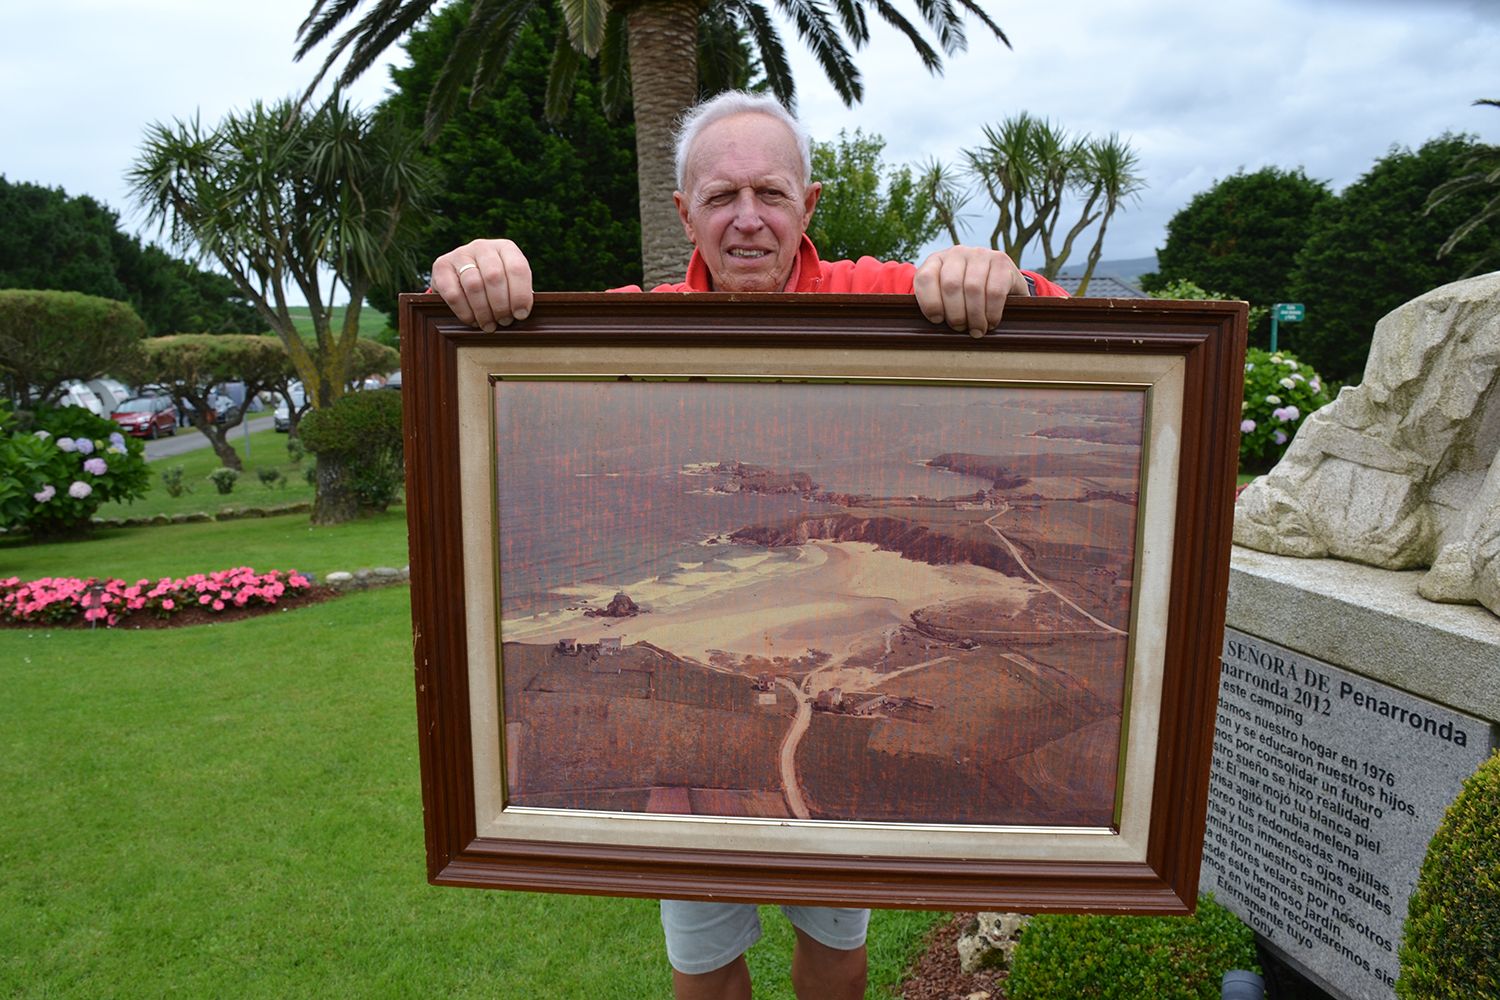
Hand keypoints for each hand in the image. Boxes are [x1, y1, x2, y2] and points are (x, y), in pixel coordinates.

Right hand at [430, 239, 534, 330]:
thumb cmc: (494, 288)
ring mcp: (460, 254)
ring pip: (474, 285)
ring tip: (489, 325)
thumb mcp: (510, 284)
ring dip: (483, 311)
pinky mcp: (441, 266)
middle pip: (494, 277)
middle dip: (501, 305)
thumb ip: (518, 294)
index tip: (520, 315)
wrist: (461, 280)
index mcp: (505, 248)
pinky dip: (465, 312)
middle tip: (504, 322)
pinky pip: (453, 293)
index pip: (517, 268)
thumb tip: (522, 315)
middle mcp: (482, 246)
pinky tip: (472, 320)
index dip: (520, 295)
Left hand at [912, 246, 1030, 337]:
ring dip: (975, 316)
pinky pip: (994, 291)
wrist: (1000, 284)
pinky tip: (991, 322)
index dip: (930, 303)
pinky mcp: (1001, 261)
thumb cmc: (964, 299)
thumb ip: (935, 305)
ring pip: (973, 289)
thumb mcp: (944, 298)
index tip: (937, 320)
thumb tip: (935, 323)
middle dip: (955, 314)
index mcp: (936, 261)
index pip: (925, 278)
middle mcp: (957, 253)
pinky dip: (992, 312)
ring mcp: (980, 254)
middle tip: (960, 328)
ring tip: (977, 330)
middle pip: (950, 285)